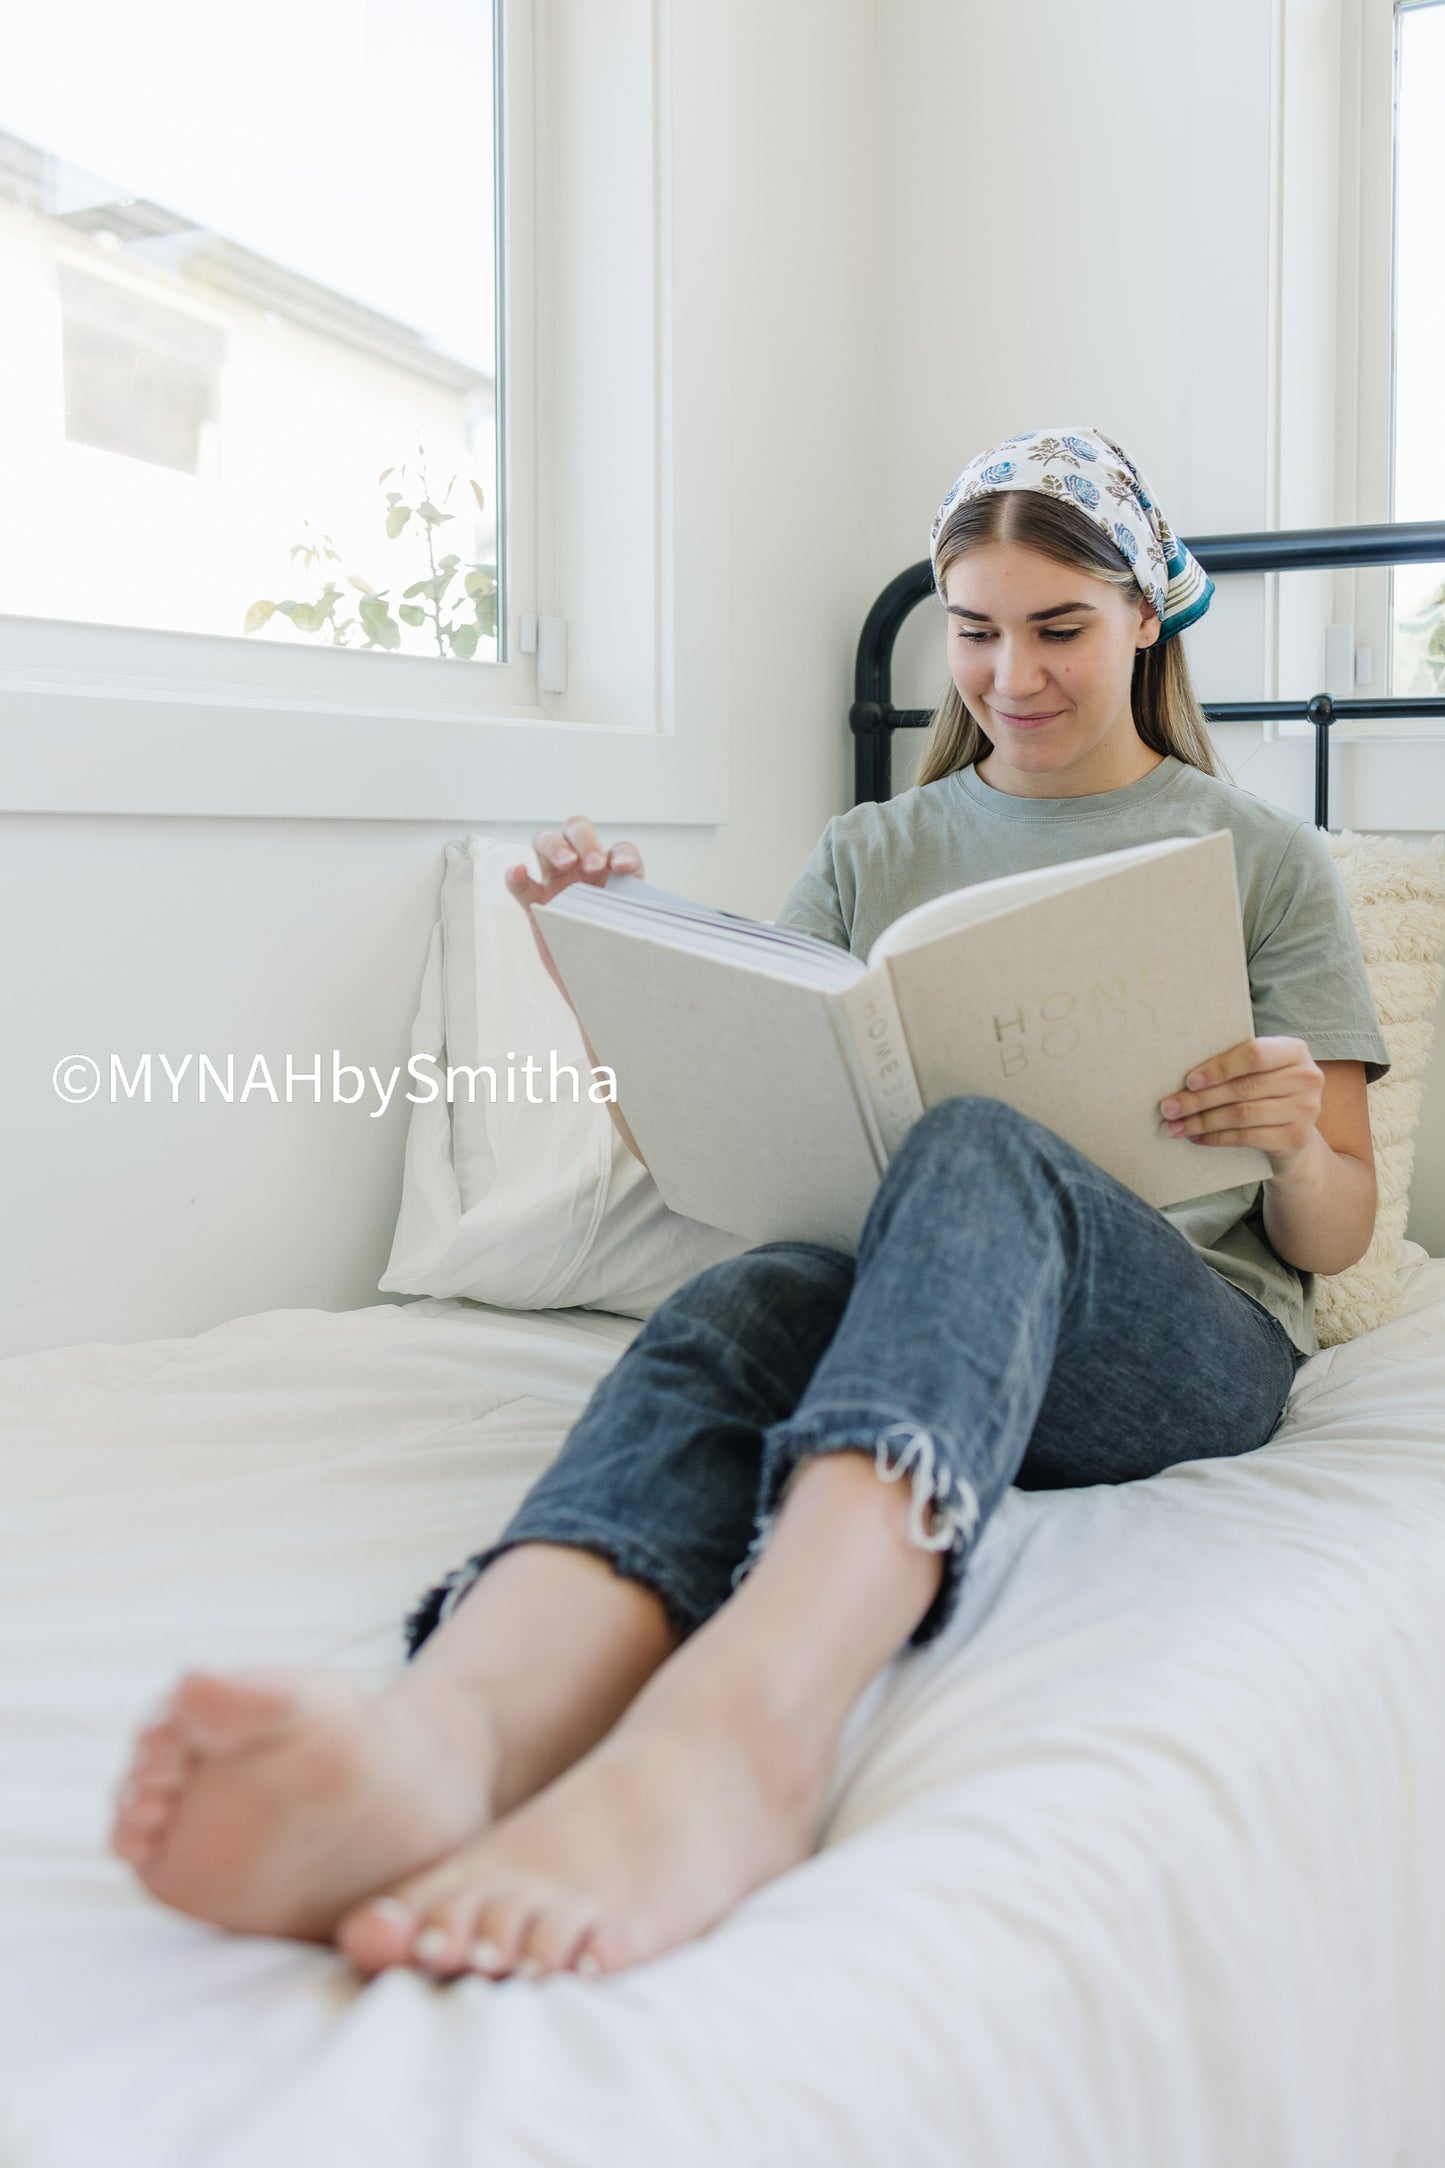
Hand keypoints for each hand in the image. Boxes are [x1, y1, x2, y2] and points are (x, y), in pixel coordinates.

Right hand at [506, 816, 643, 1000]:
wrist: (598, 986)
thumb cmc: (618, 952)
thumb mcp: (633, 931)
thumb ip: (637, 916)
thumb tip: (648, 919)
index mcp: (614, 873)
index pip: (620, 849)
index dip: (623, 852)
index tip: (623, 867)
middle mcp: (584, 870)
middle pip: (577, 830)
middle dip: (585, 840)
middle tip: (592, 864)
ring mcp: (556, 883)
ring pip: (545, 842)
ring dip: (555, 846)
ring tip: (565, 863)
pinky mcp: (534, 903)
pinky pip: (519, 883)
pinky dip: (515, 873)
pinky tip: (518, 871)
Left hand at [1159, 1036, 1324, 1179]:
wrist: (1294, 1138)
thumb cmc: (1266, 1096)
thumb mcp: (1258, 1074)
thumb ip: (1234, 1066)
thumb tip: (1182, 1077)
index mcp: (1294, 1051)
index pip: (1254, 1054)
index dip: (1219, 1068)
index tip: (1189, 1081)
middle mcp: (1307, 1077)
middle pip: (1242, 1088)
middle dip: (1199, 1100)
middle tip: (1168, 1109)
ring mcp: (1306, 1109)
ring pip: (1241, 1114)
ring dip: (1202, 1121)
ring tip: (1175, 1126)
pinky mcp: (1297, 1138)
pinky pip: (1247, 1137)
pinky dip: (1216, 1137)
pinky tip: (1196, 1138)